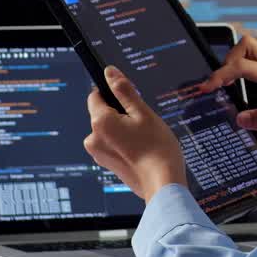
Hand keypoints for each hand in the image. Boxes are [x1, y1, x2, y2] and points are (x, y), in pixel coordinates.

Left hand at [84, 66, 186, 201]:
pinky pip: (113, 143)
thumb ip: (124, 90)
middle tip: (143, 121)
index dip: (113, 93)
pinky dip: (125, 142)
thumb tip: (109, 72)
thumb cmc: (157, 148)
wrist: (163, 184)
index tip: (130, 98)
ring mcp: (99, 154)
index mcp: (100, 122)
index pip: (95, 95)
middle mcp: (93, 138)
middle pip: (103, 113)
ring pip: (109, 129)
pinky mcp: (107, 164)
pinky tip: (142, 148)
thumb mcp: (143, 112)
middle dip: (121, 112)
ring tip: (144, 138)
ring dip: (124, 128)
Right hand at [199, 33, 256, 157]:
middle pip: (249, 43)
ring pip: (256, 46)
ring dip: (238, 57)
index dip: (222, 74)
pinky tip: (243, 78)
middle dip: (229, 58)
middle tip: (221, 82)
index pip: (245, 65)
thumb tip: (240, 117)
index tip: (208, 88)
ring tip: (229, 80)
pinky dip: (248, 61)